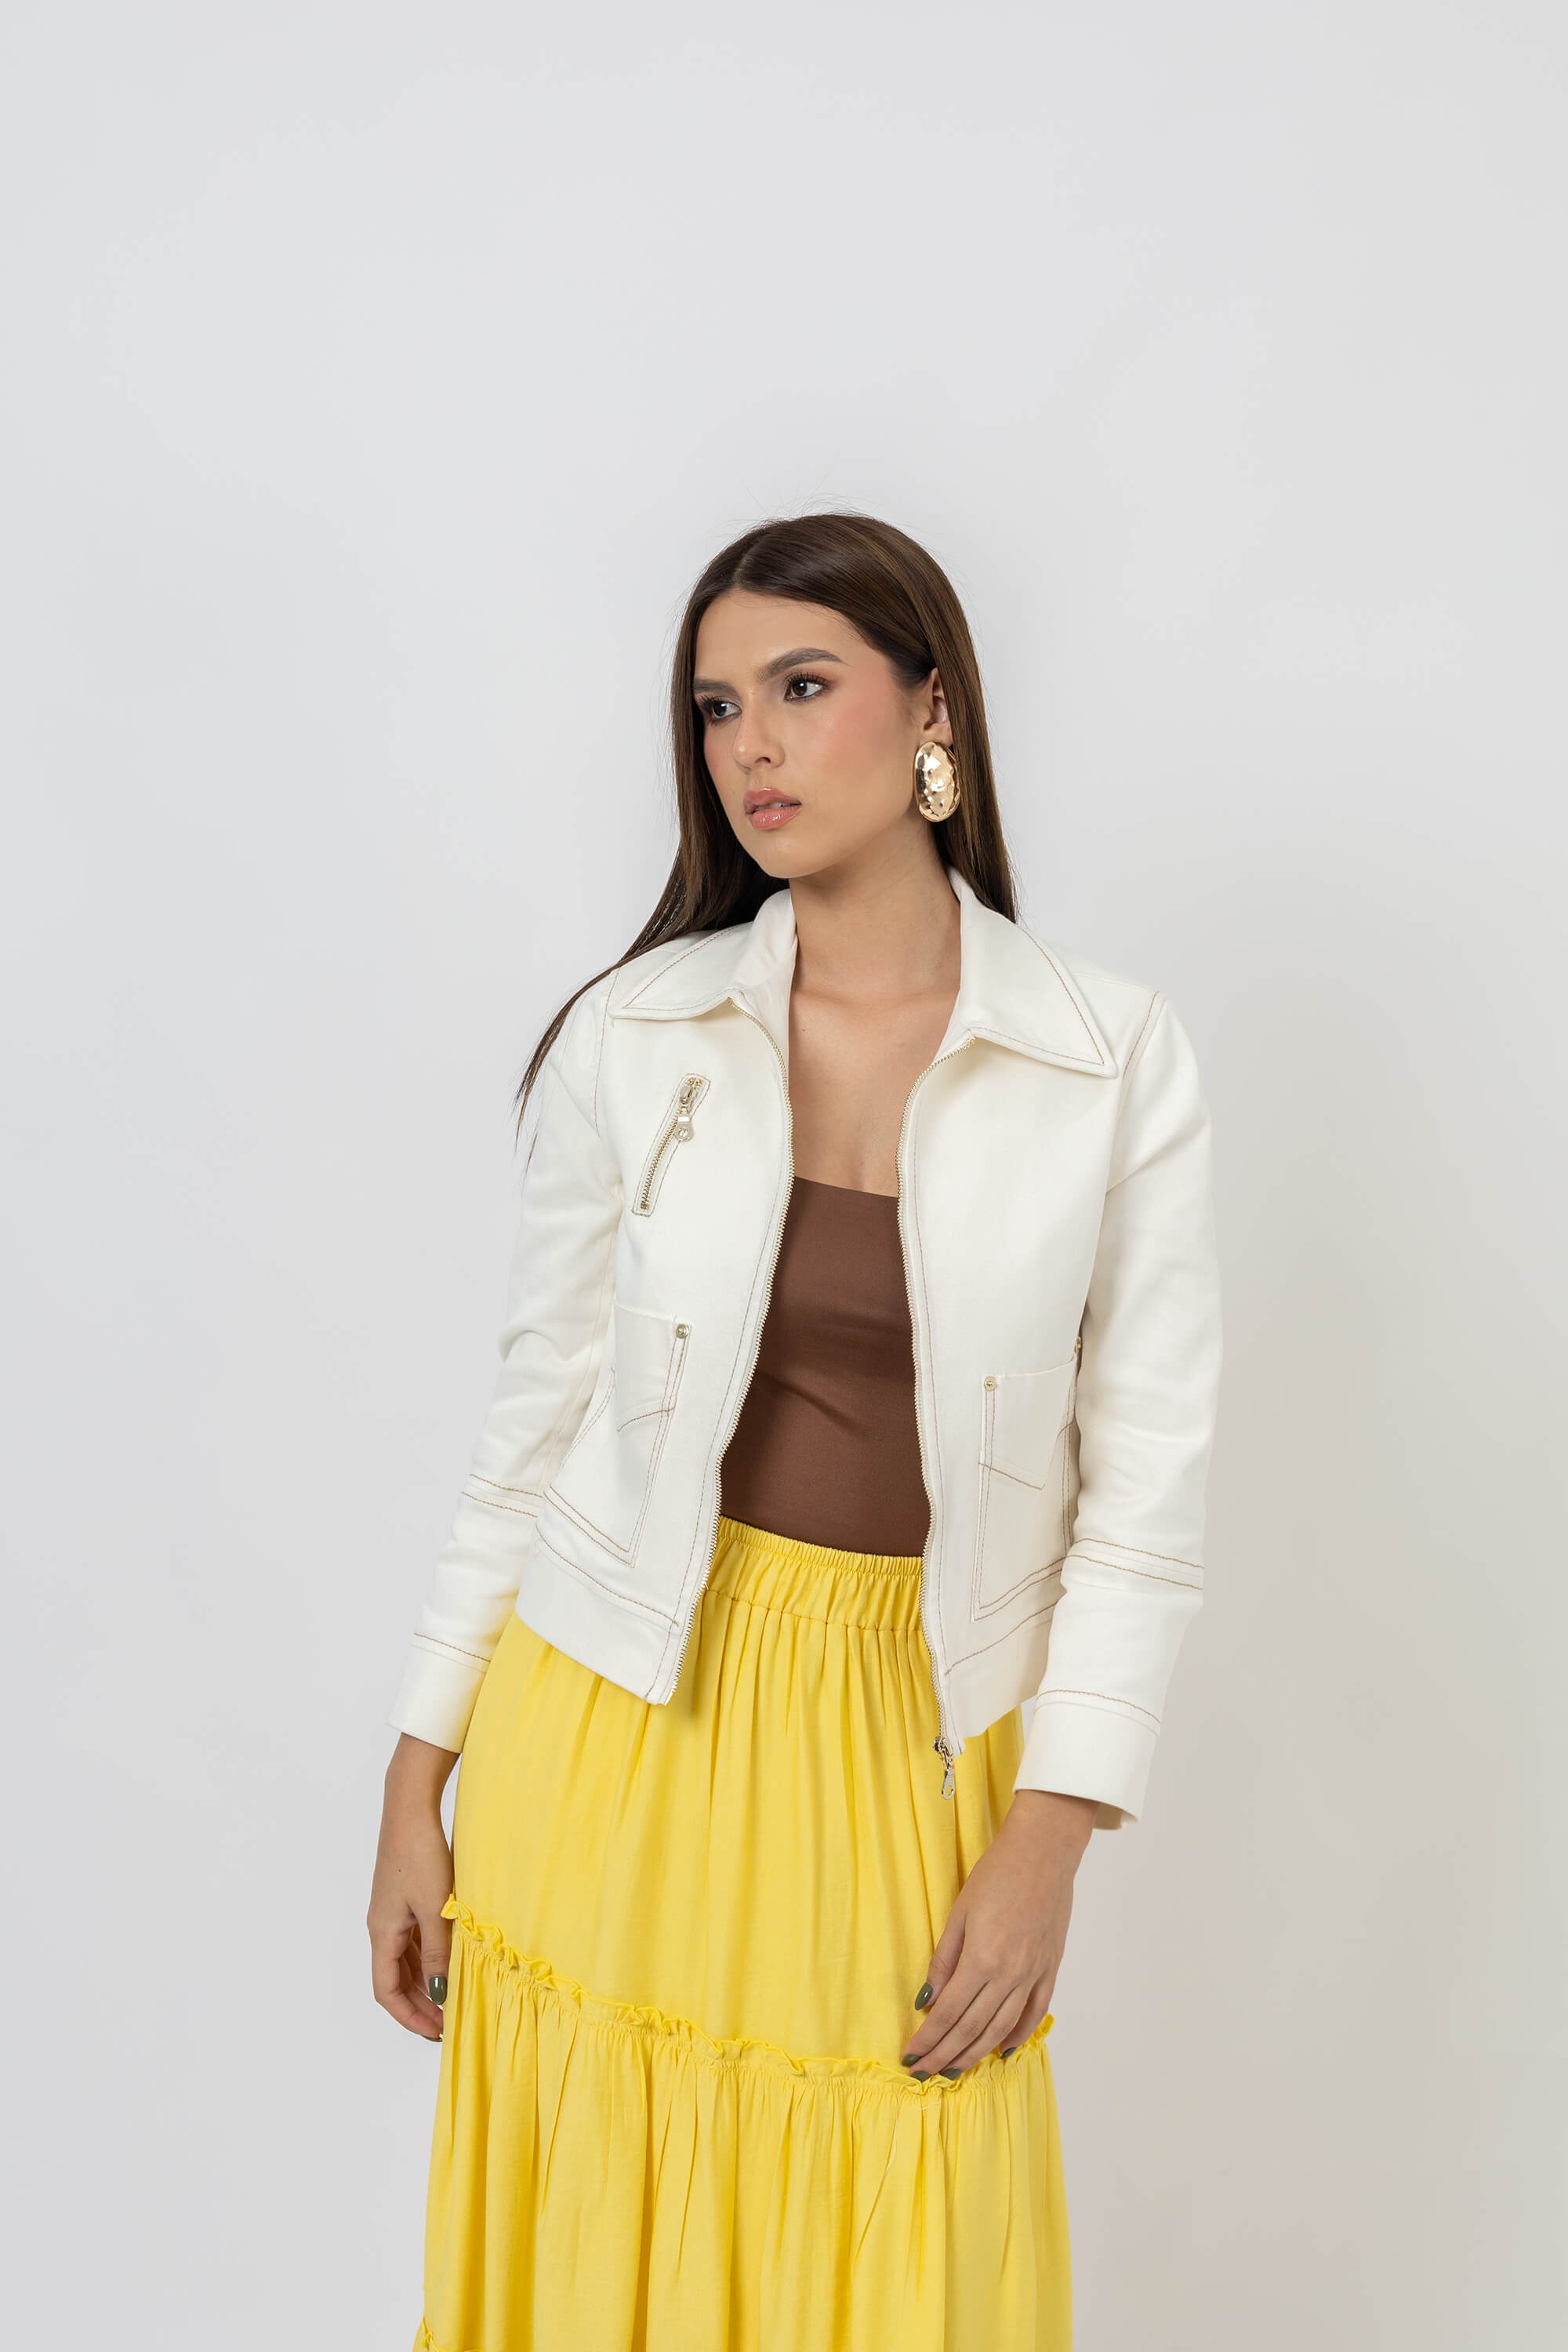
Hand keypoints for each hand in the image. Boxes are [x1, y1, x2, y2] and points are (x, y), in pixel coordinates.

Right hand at [368, 1733, 460, 2041]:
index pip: (386, 1991)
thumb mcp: (434, 1907)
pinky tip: (449, 1961)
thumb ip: (437, 1951)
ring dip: (424, 1983)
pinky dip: (428, 1958)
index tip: (435, 2033)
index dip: (408, 2017)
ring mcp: (392, 1912)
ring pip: (404, 1961)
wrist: (410, 1807)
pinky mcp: (404, 1897)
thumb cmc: (420, 1853)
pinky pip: (413, 1940)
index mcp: (382, 1933)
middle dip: (418, 2005)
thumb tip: (438, 1994)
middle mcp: (382, 1926)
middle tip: (448, 2023)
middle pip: (394, 1980)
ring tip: (451, 1998)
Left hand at [899, 1789, 1096, 2076]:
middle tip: (923, 2072)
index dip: (927, 2038)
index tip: (910, 2055)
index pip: (948, 2013)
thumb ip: (944, 1960)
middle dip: (944, 2055)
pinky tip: (1001, 2050)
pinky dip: (1016, 2036)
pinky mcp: (1050, 1969)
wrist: (1043, 1852)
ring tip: (953, 2070)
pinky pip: (1034, 2014)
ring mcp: (1033, 1975)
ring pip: (1001, 2029)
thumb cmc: (996, 1874)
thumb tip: (927, 1999)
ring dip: (975, 2054)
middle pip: (972, 2029)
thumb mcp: (960, 1913)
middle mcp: (1009, 1975)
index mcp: (982, 1959)